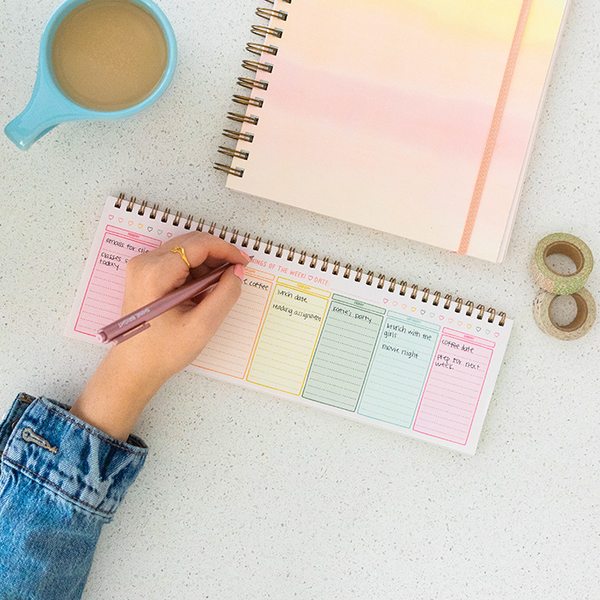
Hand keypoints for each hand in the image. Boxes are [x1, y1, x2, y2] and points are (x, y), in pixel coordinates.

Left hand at [71, 232, 248, 440]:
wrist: (134, 368)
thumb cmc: (162, 352)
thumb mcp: (202, 326)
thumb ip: (225, 295)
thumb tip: (237, 272)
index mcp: (155, 273)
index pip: (198, 245)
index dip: (226, 250)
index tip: (243, 263)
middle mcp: (145, 264)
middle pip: (191, 244)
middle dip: (218, 255)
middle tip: (237, 273)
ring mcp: (143, 268)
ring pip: (186, 251)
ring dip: (208, 263)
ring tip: (219, 287)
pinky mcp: (146, 274)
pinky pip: (178, 261)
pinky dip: (196, 270)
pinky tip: (203, 290)